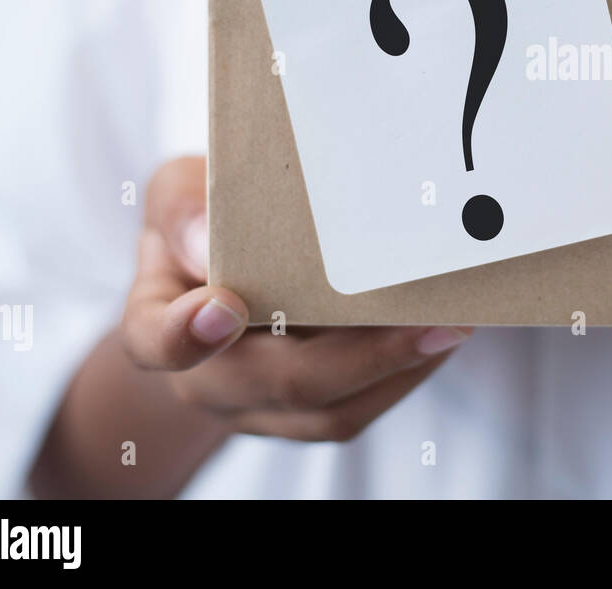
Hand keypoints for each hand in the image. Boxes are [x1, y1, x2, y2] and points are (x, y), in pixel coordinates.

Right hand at [120, 156, 471, 441]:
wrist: (216, 282)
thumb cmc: (201, 229)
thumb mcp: (178, 195)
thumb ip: (185, 209)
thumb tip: (210, 240)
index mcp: (158, 320)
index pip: (157, 342)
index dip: (188, 333)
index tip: (224, 305)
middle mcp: (208, 380)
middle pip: (279, 384)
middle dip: (361, 356)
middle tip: (430, 321)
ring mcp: (260, 408)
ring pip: (330, 410)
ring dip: (400, 369)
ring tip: (454, 325)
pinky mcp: (307, 416)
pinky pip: (358, 410)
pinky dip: (405, 374)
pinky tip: (441, 335)